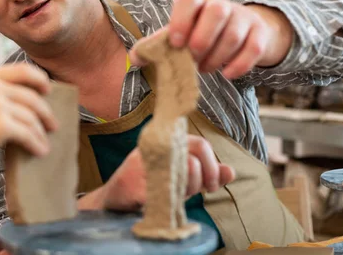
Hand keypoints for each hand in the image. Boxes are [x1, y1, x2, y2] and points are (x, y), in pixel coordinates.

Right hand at [0, 64, 57, 204]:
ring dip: (41, 132)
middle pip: (32, 97)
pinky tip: (40, 151)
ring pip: (31, 117)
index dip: (40, 79)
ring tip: (45, 142)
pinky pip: (27, 133)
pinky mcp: (0, 124)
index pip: (23, 70)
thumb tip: (28, 98)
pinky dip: (36, 143)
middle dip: (46, 113)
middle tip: (53, 125)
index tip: (48, 90)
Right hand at [78, 136, 234, 211]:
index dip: (212, 166)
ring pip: (182, 175)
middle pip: (195, 158)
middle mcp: (154, 146)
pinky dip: (168, 203)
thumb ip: (204, 173)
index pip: (200, 144)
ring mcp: (142, 164)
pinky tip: (160, 202)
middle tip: (198, 193)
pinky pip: (165, 195)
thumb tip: (230, 172)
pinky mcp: (134, 185)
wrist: (112, 199)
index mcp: (166, 140)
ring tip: (174, 195)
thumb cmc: (147, 184)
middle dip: (202, 180)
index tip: (212, 186)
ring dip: (186, 191)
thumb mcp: (179, 176)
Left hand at [129, 0, 293, 78]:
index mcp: (197, 3)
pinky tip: (227, 74)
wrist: (242, 32)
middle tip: (193, 59)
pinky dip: (240, 64)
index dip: (182, 20)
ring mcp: (243, 18)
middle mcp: (221, 5)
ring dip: (218, 56)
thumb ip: (157, 45)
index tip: (176, 43)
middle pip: (216, 12)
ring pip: (234, 33)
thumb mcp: (180, 35)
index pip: (189, 0)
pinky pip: (254, 48)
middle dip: (203, 39)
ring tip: (205, 68)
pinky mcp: (259, 34)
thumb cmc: (201, 34)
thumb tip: (134, 58)